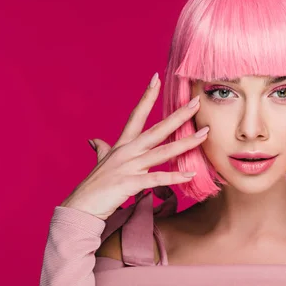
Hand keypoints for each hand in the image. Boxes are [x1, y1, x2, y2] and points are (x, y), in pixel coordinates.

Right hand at [60, 72, 208, 220]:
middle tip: (196, 102)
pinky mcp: (130, 183)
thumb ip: (101, 149)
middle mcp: (128, 151)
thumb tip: (94, 140)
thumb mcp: (99, 162)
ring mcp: (129, 166)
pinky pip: (157, 179)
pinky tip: (190, 174)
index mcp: (123, 144)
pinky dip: (175, 177)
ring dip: (186, 143)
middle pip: (157, 129)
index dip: (147, 96)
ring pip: (163, 152)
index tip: (157, 78)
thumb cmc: (93, 186)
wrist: (81, 207)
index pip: (137, 115)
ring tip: (204, 134)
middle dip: (179, 115)